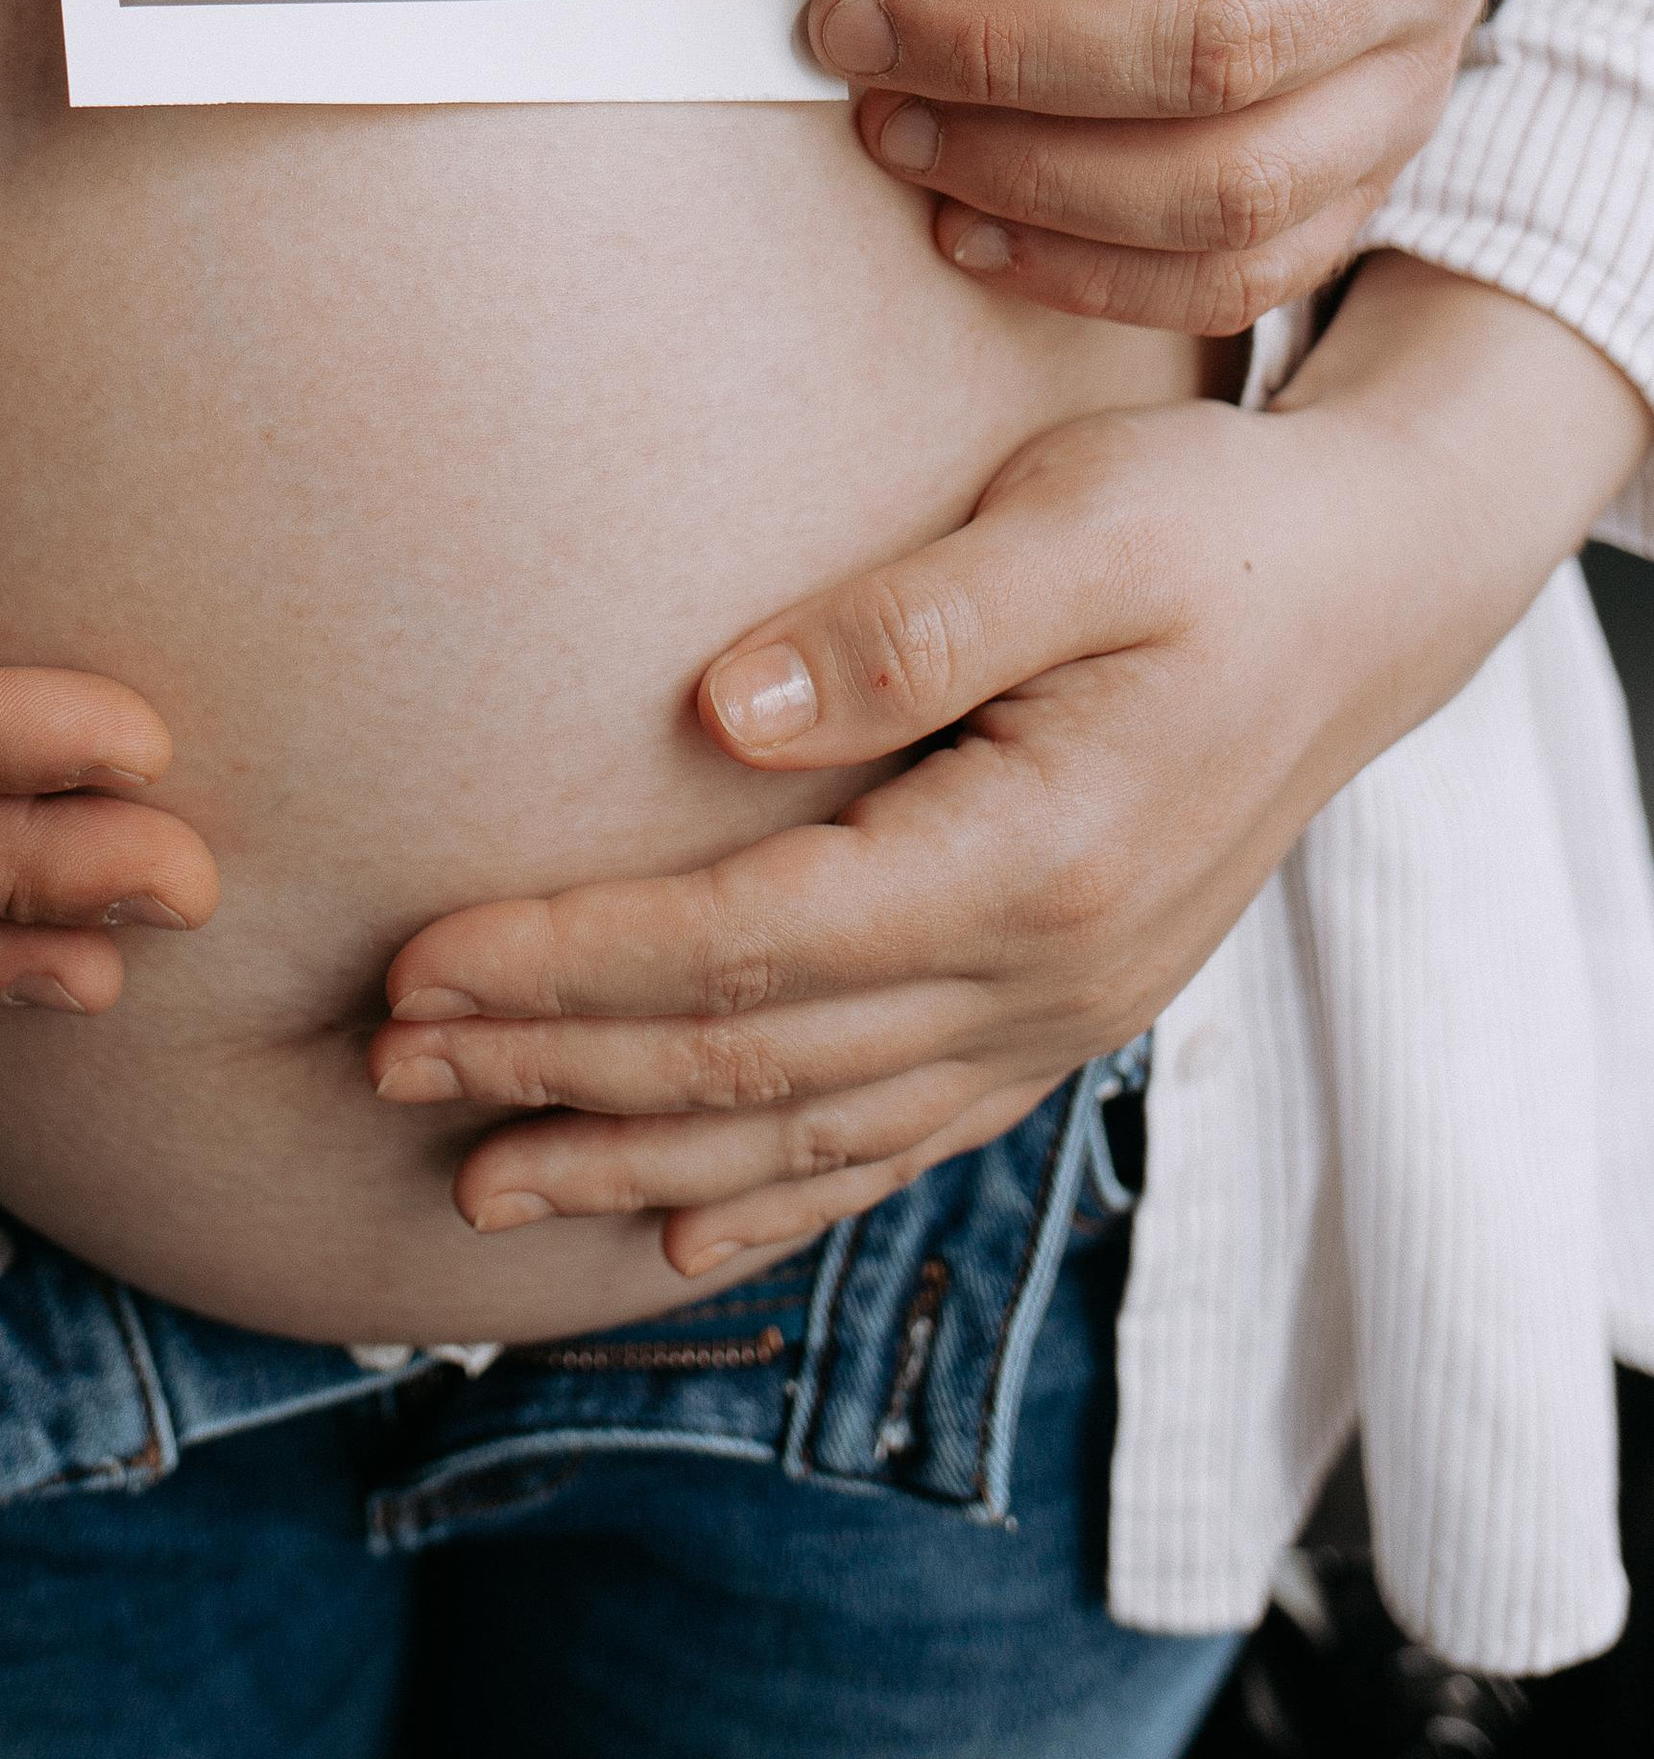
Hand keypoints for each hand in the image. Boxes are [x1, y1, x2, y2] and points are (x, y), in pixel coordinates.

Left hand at [366, 262, 1642, 1279]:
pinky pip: (898, 1140)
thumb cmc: (1212, 526)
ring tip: (474, 1178)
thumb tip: (720, 716)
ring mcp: (1061, 1016)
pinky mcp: (1064, 1014)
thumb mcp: (1075, 527)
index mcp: (1034, 858)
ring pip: (813, 1132)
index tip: (416, 964)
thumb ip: (904, 627)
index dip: (570, 962)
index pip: (748, 943)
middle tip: (381, 1069)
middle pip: (755, 1061)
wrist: (1378, 590)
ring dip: (635, 1159)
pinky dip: (778, 1197)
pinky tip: (680, 1233)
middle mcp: (1046, 977)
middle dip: (556, 1070)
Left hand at [803, 0, 1500, 332]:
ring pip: (1231, 187)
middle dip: (993, 51)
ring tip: (888, 127)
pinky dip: (1091, 273)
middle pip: (1212, 43)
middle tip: (848, 29)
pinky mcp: (1374, 177)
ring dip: (1028, 178)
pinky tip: (967, 225)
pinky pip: (1244, 270)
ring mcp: (1410, 80)